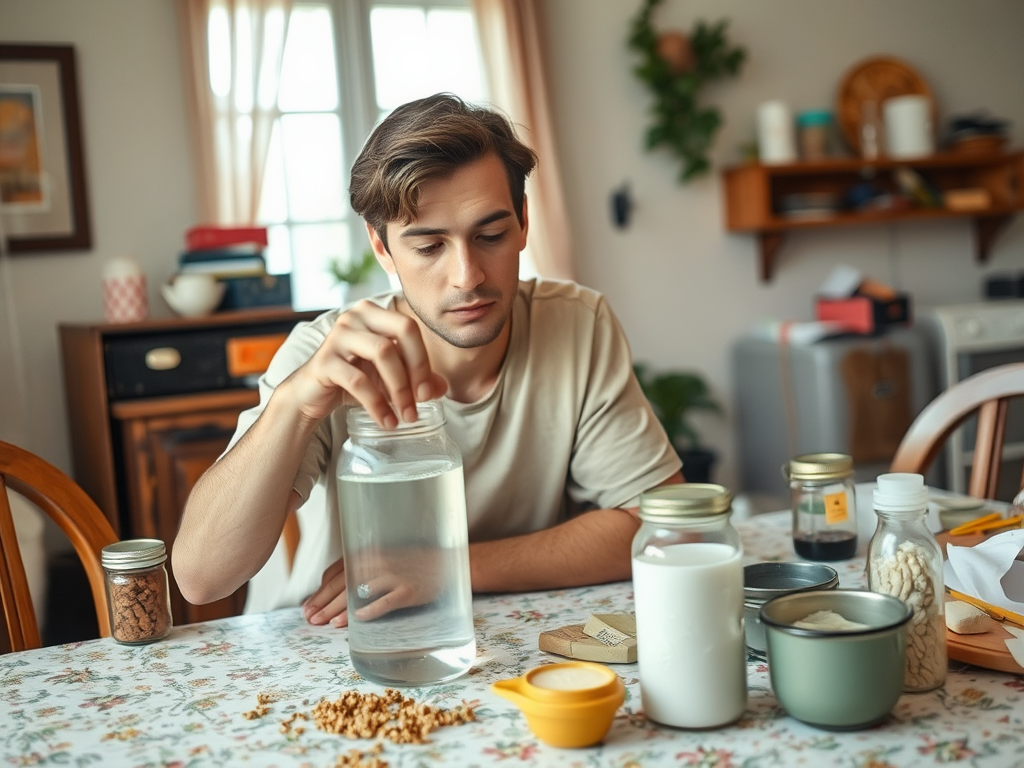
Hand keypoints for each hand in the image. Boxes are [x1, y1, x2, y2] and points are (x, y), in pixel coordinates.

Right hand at [284, 300, 447, 429]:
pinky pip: (359, 380)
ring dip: (399, 389)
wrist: (310, 395)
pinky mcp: (324, 361)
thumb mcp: (388, 378)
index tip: (428, 393)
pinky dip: (377, 404)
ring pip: (383, 353)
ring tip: (405, 416)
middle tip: (420, 403)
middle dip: (416, 370)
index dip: (424, 360)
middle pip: (401, 331)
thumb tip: (442, 387)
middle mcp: (355, 316)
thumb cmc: (353, 379)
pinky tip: (387, 421)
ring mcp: (338, 335)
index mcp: (374, 313)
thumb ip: (416, 379)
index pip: (410, 327)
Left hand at [303, 547, 446, 627]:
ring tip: (326, 623)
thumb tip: (332, 586)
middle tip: (310, 619)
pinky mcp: (408, 590)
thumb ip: (360, 569)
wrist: (447, 562)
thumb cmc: (412, 562)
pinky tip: (357, 619)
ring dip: (340, 609)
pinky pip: (386, 601)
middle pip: (343, 584)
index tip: (308, 607)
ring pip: (359, 594)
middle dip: (323, 604)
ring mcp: (394, 576)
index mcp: (368, 554)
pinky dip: (371, 610)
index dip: (319, 592)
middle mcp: (377, 562)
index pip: (336, 573)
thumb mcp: (383, 558)